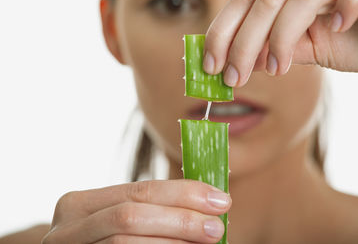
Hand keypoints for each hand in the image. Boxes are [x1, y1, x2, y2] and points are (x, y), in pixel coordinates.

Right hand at [42, 180, 230, 243]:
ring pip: (125, 242)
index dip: (184, 193)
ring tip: (206, 242)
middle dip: (180, 219)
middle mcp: (67, 227)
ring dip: (173, 242)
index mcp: (80, 204)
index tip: (221, 200)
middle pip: (131, 215)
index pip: (140, 190)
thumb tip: (209, 207)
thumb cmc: (104, 242)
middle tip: (217, 226)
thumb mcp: (120, 222)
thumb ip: (153, 212)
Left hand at [203, 0, 357, 86]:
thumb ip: (273, 52)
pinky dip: (346, 6)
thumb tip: (237, 64)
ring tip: (278, 70)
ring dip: (283, 36)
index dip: (223, 30)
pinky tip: (337, 28)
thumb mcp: (305, 51)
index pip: (245, 0)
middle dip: (243, 43)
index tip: (210, 66)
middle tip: (233, 78)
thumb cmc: (353, 42)